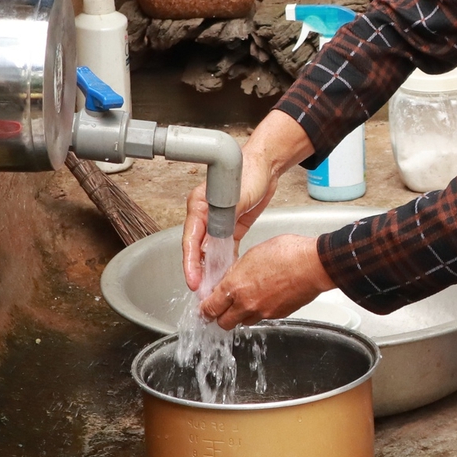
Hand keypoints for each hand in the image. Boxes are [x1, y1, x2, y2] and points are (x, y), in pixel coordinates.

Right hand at [182, 111, 314, 291]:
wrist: (266, 163)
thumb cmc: (248, 171)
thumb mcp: (237, 196)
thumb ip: (225, 217)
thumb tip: (215, 239)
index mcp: (198, 206)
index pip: (190, 240)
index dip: (191, 263)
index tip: (193, 281)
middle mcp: (204, 215)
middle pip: (197, 249)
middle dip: (199, 271)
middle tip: (202, 293)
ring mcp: (217, 221)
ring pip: (210, 251)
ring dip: (211, 269)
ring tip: (213, 290)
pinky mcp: (231, 225)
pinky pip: (224, 247)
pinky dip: (224, 261)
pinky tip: (227, 275)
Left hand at [200, 235, 333, 328]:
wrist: (313, 265)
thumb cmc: (287, 254)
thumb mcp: (253, 254)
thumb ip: (237, 271)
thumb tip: (230, 279)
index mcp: (235, 286)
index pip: (210, 308)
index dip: (205, 309)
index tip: (205, 308)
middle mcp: (246, 304)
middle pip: (223, 323)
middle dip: (220, 317)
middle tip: (221, 308)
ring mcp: (262, 312)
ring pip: (243, 321)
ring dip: (240, 315)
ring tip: (246, 300)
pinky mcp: (278, 315)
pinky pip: (262, 318)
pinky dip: (259, 311)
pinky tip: (265, 297)